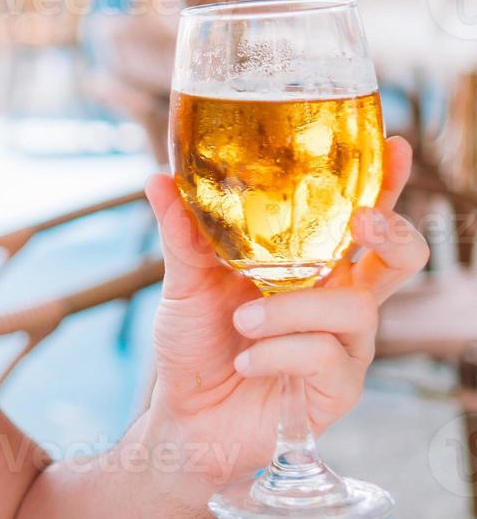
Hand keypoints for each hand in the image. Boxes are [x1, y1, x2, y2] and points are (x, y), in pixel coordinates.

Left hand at [137, 136, 427, 493]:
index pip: (361, 217)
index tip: (396, 147)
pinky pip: (327, 355)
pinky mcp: (339, 387)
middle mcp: (339, 298)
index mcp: (311, 263)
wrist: (186, 415)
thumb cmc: (196, 343)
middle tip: (362, 219)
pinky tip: (246, 360)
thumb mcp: (183, 282)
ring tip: (241, 319)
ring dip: (291, 309)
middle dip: (393, 230)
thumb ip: (182, 233)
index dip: (387, 183)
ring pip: (353, 306)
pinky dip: (279, 351)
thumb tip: (160, 179)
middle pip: (401, 258)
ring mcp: (346, 344)